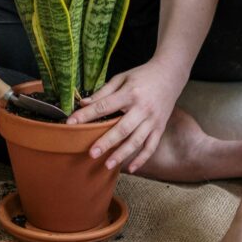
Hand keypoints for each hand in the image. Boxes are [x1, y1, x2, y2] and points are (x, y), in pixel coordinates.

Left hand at [66, 58, 187, 172]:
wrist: (170, 74)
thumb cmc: (142, 75)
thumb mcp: (122, 78)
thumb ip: (103, 92)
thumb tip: (83, 103)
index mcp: (130, 93)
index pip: (104, 106)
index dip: (87, 115)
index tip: (71, 123)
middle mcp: (142, 108)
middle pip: (122, 128)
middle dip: (106, 142)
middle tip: (91, 153)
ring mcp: (152, 120)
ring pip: (136, 140)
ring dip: (122, 154)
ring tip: (107, 165)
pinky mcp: (160, 127)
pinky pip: (151, 146)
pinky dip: (142, 158)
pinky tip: (130, 168)